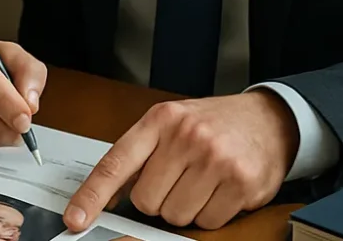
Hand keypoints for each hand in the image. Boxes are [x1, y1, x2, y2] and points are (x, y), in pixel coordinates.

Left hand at [64, 91, 298, 231]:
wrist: (267, 119)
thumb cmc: (210, 124)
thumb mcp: (170, 124)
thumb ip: (141, 154)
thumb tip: (108, 194)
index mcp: (159, 120)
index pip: (116, 163)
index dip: (92, 195)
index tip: (75, 218)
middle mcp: (185, 136)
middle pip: (146, 201)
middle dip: (157, 200)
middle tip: (177, 180)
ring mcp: (215, 159)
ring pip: (175, 215)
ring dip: (184, 209)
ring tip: (201, 182)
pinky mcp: (241, 182)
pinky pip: (207, 222)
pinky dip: (210, 214)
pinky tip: (220, 190)